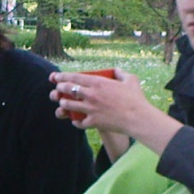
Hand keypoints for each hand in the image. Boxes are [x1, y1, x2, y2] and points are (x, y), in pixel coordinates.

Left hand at [51, 70, 183, 155]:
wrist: (138, 118)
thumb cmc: (136, 98)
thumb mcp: (130, 79)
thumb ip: (120, 72)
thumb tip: (115, 70)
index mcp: (98, 82)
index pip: (73, 77)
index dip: (62, 76)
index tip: (55, 77)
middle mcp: (91, 94)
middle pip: (67, 89)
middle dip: (59, 88)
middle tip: (58, 89)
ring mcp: (90, 109)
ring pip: (68, 105)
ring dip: (64, 104)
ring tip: (64, 103)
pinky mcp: (93, 122)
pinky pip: (78, 122)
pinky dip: (76, 122)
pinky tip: (76, 121)